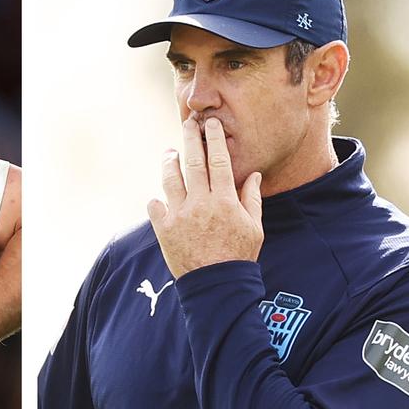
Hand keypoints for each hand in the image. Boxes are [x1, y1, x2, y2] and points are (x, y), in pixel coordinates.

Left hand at [147, 117, 263, 278]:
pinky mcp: (163, 229)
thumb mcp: (254, 227)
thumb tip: (252, 175)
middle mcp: (200, 203)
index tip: (211, 124)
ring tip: (169, 153)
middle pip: (193, 163)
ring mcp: (179, 215)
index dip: (214, 139)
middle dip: (190, 139)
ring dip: (169, 162)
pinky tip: (159, 195)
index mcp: (225, 200)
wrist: (216, 285)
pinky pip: (154, 207)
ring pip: (170, 180)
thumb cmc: (239, 256)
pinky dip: (156, 199)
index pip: (219, 161)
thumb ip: (252, 199)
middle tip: (187, 123)